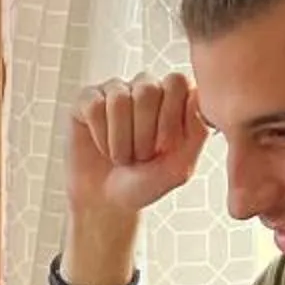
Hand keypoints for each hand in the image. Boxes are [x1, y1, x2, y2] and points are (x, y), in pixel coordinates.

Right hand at [66, 73, 207, 224]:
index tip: (165, 148)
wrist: (109, 202)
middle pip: (147, 90)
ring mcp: (115, 90)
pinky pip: (94, 107)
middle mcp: (145, 87)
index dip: (170, 118)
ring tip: (121, 156)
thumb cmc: (146, 182)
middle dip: (144, 134)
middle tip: (141, 156)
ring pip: (119, 100)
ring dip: (120, 140)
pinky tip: (102, 147)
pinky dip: (100, 137)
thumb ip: (197, 132)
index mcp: (173, 97)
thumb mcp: (180, 167)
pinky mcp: (87, 100)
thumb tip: (194, 95)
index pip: (176, 82)